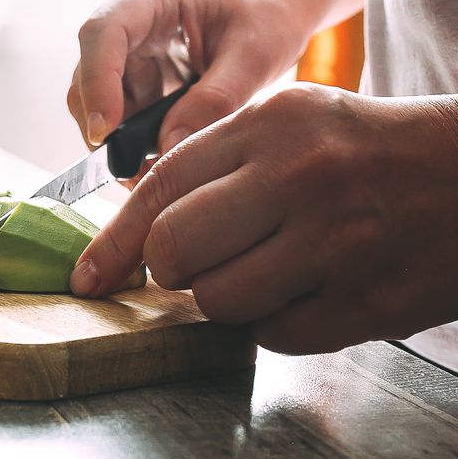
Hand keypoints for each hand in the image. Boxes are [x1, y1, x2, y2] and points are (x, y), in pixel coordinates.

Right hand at [67, 0, 312, 156]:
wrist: (273, 16)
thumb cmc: (267, 21)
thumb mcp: (255, 56)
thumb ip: (215, 99)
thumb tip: (167, 148)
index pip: (103, 31)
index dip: (97, 80)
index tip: (105, 130)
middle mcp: (129, 24)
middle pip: (88, 71)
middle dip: (100, 121)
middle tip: (127, 170)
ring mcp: (127, 54)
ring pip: (94, 100)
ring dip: (113, 140)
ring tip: (146, 176)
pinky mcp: (133, 82)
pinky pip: (118, 117)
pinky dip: (129, 146)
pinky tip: (153, 167)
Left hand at [70, 83, 457, 354]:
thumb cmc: (366, 150)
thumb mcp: (291, 123)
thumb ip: (215, 164)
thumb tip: (136, 234)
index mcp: (271, 124)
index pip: (159, 187)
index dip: (115, 240)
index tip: (89, 274)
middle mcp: (300, 178)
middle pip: (174, 251)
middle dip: (171, 268)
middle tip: (199, 263)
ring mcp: (337, 243)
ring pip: (218, 301)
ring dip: (225, 298)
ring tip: (265, 270)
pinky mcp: (369, 301)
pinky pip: (273, 335)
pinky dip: (273, 322)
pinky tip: (305, 289)